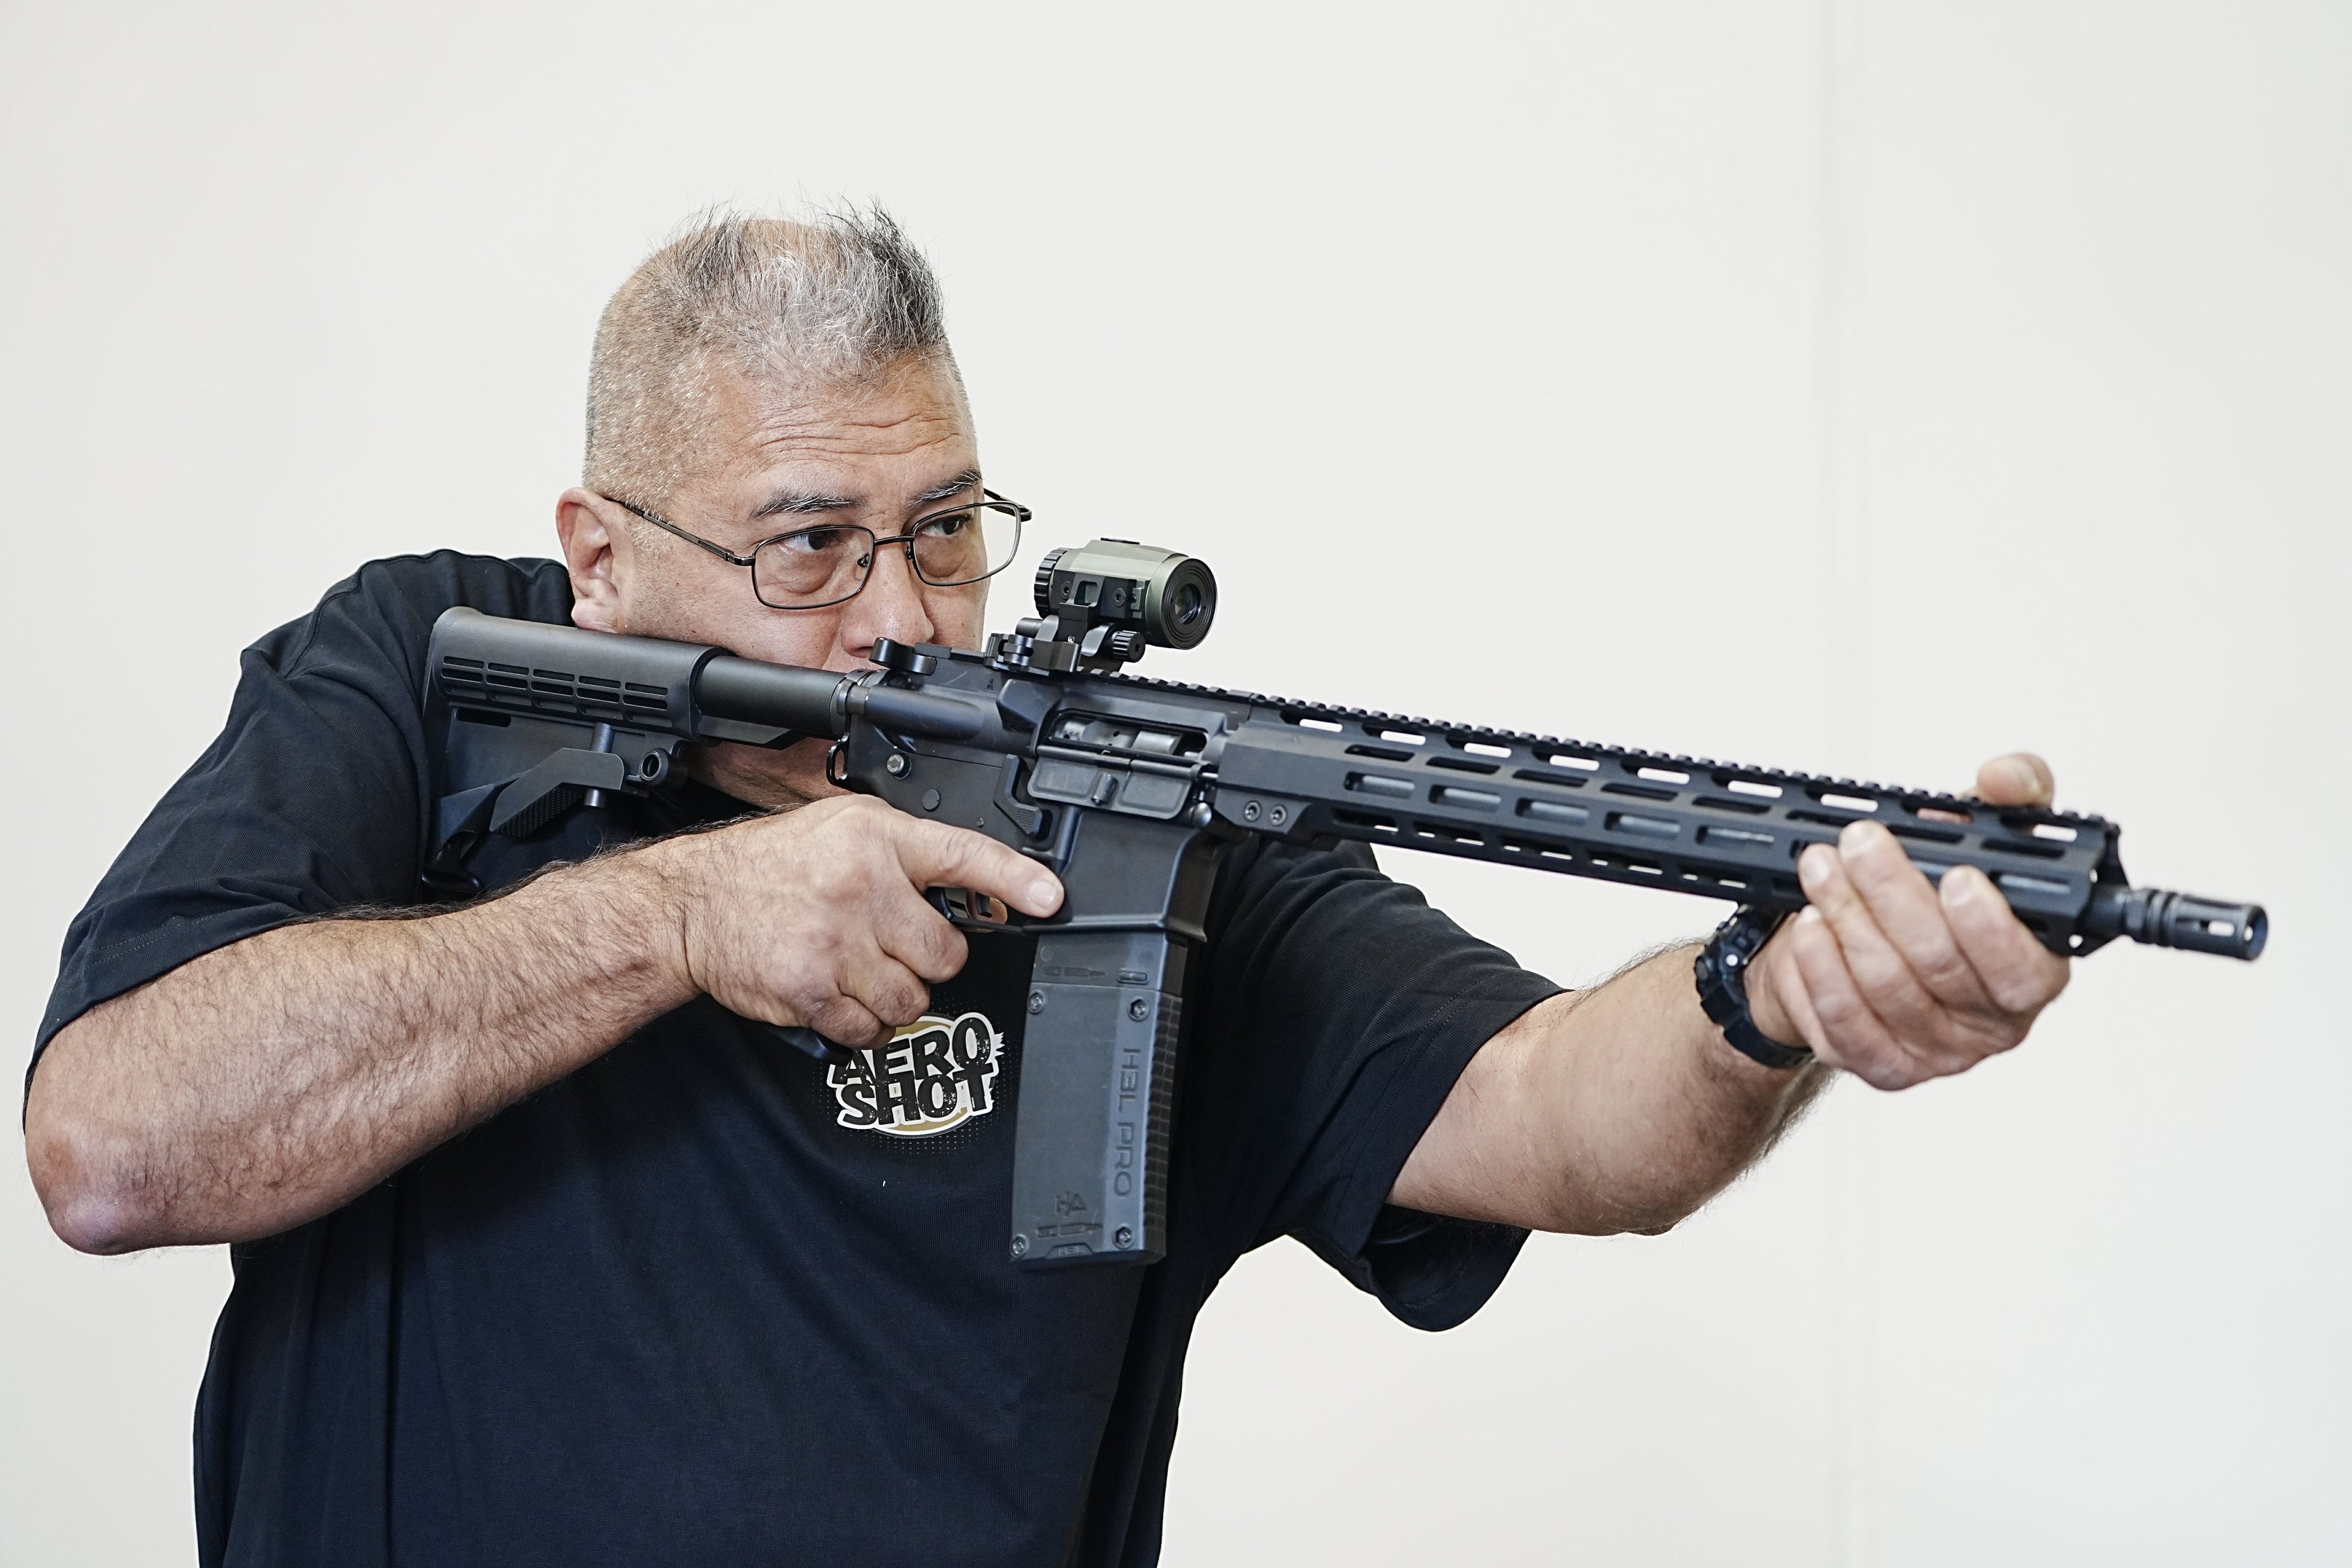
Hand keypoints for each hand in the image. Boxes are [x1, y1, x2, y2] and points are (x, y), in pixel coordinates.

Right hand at [651, 797, 1063, 1046]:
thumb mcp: (842, 828)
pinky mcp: (812, 989)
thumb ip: (906, 853)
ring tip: (862, 969)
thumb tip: (974, 890)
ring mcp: (836, 942)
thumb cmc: (772, 866)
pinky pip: (873, 1029)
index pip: (962, 855)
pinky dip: (865, 1024)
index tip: (1050, 898)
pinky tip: (841, 994)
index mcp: (875, 839)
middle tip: (895, 945)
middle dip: (929, 959)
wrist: (694, 903)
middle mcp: (860, 887)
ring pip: (914, 998)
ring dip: (897, 995)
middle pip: (946, 952)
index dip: (1013, 880)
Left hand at [1743, 753, 2070, 1089]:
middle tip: (1858, 842)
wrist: (1862, 943)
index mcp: (2035, 970)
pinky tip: (1807, 927)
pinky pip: (1842, 1021)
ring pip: (1884, 987)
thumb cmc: (1932, 891)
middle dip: (1892, 895)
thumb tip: (2005, 778)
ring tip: (1818, 869)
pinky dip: (1818, 968)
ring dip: (1845, 918)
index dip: (1991, 927)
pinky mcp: (1881, 1066)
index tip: (1957, 875)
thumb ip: (2010, 796)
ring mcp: (1936, 1054)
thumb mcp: (1978, 832)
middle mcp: (1992, 1024)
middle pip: (1940, 966)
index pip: (2025, 970)